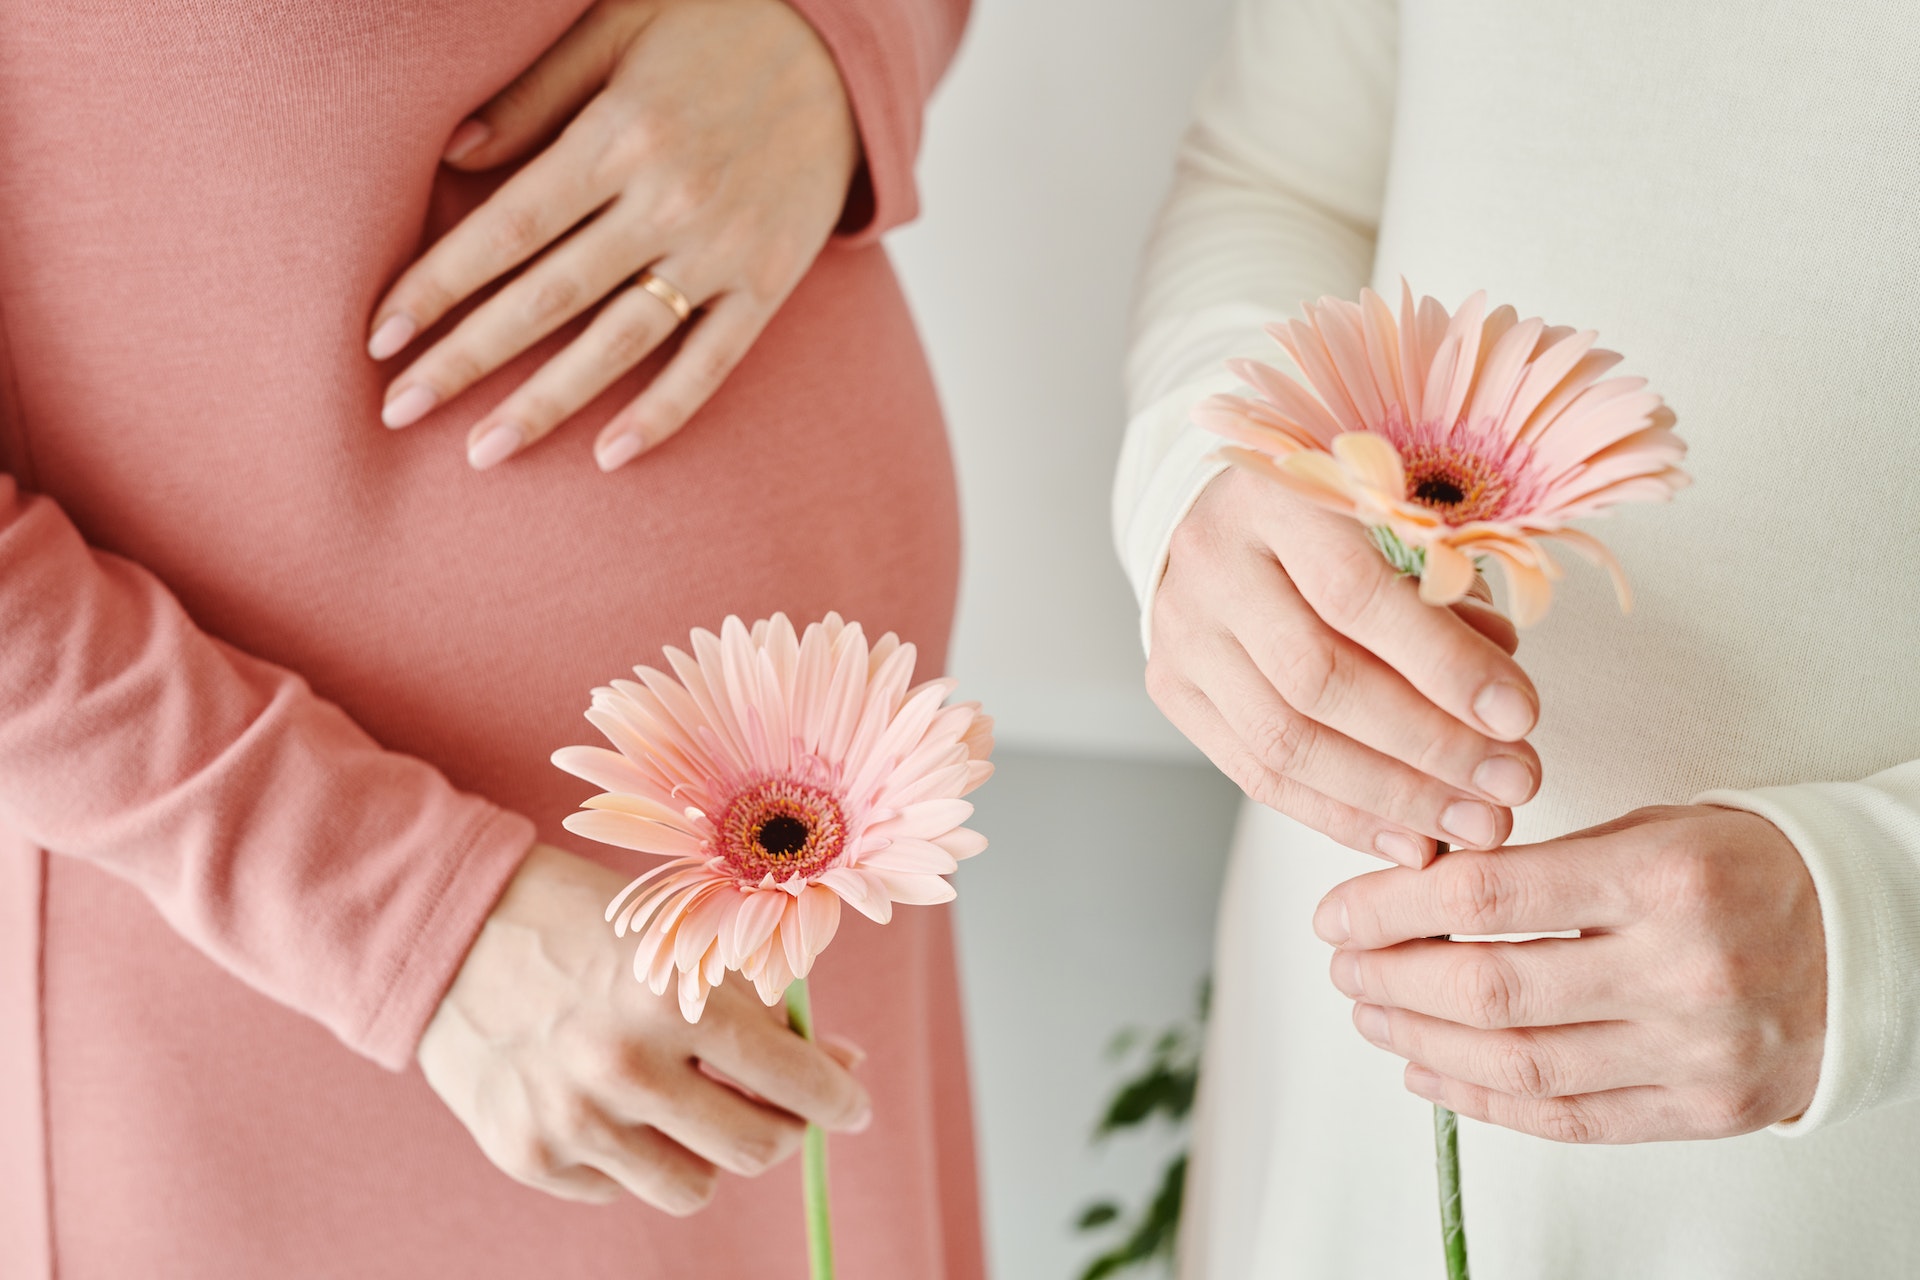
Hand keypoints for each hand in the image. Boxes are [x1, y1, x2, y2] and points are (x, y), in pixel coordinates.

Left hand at [368, 0, 858, 471]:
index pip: (508, 227)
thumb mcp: (618, 25)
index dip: (438, 283)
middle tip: (396, 410)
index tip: (380, 334)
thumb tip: (451, 157)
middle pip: (548, 296)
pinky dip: (665, 412)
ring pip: (620, 342)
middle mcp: (669, 200)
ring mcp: (723, 249)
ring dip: (546, 403)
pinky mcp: (770, 281)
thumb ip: (535, 93)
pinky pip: (712, 360)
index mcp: (621, 134)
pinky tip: (610, 457)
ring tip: (482, 454)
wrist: (841, 49)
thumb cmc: (713, 26)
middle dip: (466, 358)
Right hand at [418, 844, 869, 1211]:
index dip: (840, 1097)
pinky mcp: (527, 1155)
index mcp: (673, 998)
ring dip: (708, 1151)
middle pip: (754, 1148)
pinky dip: (634, 1154)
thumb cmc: (580, 918)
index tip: (853, 1103)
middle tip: (779, 1103)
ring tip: (690, 1103)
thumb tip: (835, 1064)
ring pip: (693, 1186)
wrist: (451, 924)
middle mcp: (625, 1068)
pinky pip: (619, 1188)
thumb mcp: (677, 937)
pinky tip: (614, 1102)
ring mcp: (572, 1121)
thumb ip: (756, 1002)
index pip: (793, 1079)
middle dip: (783, 1127)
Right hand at [1148, 467, 1542, 866]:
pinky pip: (1257, 773)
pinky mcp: (1173, 686)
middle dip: (1428, 746)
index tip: (1520, 716)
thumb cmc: (1343, 510)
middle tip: (1512, 785)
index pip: (1355, 594)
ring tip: (1474, 823)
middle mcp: (1212, 560)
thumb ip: (1449, 592)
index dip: (1441, 663)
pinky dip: (1340, 816)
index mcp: (1274, 490)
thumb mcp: (1406, 514)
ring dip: (1391, 797)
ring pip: (1282, 740)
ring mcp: (1181, 628)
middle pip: (1316, 679)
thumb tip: (1498, 706)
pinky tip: (1410, 838)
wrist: (1235, 513)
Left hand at [1315, 805, 1826, 1141]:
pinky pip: (1569, 1119)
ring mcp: (1696, 1051)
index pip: (1486, 898)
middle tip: (1345, 966)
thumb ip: (1539, 868)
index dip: (1391, 908)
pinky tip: (1431, 1073)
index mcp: (1663, 879)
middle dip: (1391, 981)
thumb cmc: (1741, 872)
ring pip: (1519, 1066)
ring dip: (1421, 1045)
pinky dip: (1482, 1101)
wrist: (1866, 939)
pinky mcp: (1706, 1110)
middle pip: (1490, 991)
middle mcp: (1683, 970)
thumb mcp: (1648, 830)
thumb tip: (1411, 894)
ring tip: (1374, 1016)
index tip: (1339, 913)